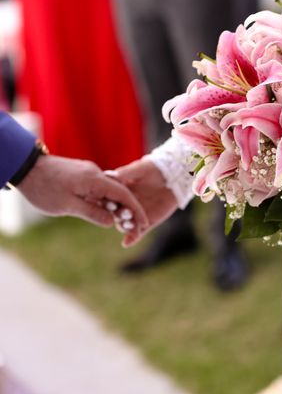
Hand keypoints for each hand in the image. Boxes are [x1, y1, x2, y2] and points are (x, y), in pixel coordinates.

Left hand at [18, 155, 148, 233]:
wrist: (26, 167)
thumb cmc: (44, 188)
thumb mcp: (68, 206)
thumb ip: (92, 213)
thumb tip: (111, 223)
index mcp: (95, 180)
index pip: (124, 195)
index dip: (135, 210)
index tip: (143, 223)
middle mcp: (96, 174)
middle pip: (120, 192)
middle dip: (129, 209)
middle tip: (133, 226)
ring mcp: (88, 173)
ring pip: (110, 190)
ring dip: (116, 205)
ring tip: (119, 222)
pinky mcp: (81, 174)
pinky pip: (100, 188)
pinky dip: (105, 200)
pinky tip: (103, 210)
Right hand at [108, 159, 178, 247]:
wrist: (175, 176)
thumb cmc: (155, 168)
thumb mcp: (141, 168)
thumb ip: (126, 173)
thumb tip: (108, 175)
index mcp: (119, 191)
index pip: (108, 199)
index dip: (107, 202)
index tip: (108, 203)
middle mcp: (124, 204)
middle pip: (115, 213)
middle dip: (118, 215)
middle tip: (122, 215)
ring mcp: (134, 214)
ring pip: (124, 224)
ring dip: (124, 226)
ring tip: (128, 226)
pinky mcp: (146, 222)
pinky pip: (137, 232)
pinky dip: (132, 238)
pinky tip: (127, 243)